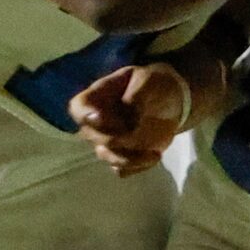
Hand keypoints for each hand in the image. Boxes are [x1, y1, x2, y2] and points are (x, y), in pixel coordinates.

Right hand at [68, 62, 193, 174]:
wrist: (171, 101)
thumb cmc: (155, 85)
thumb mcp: (148, 80)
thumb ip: (136, 94)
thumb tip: (129, 109)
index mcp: (99, 96)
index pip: (78, 107)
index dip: (85, 116)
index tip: (103, 118)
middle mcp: (98, 121)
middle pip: (91, 135)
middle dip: (115, 138)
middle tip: (140, 132)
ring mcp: (110, 140)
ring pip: (106, 156)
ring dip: (129, 158)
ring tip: (155, 152)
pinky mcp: (124, 155)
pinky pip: (122, 169)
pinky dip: (138, 166)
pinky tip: (155, 155)